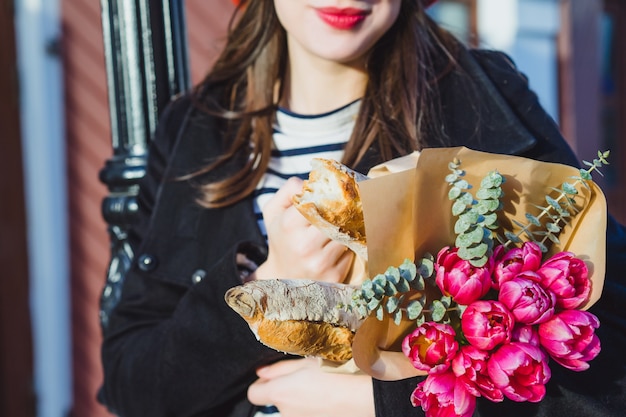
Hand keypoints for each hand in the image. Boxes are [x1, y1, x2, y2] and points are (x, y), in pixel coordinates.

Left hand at [248, 358, 374, 416]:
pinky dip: (314, 409)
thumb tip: (261, 373)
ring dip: (301, 401)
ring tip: (322, 388)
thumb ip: (279, 369)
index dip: (262, 384)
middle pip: (276, 402)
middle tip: (306, 378)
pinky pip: (307, 415)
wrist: (365, 395)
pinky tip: (328, 399)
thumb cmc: (337, 372)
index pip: (254, 393)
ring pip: (293, 410)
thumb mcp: (307, 361)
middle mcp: (286, 413)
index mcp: (280, 393)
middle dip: (286, 391)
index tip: (274, 376)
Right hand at [253, 177, 353, 282]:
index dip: (330, 195)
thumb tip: (312, 180)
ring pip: (347, 234)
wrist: (282, 276)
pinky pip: (352, 252)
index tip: (337, 192)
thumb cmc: (281, 238)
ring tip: (347, 222)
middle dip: (345, 210)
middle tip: (351, 203)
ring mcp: (320, 263)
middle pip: (337, 218)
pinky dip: (350, 245)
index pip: (319, 201)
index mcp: (289, 225)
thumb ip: (289, 190)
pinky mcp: (334, 276)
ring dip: (350, 227)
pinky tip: (344, 242)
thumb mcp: (273, 211)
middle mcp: (304, 245)